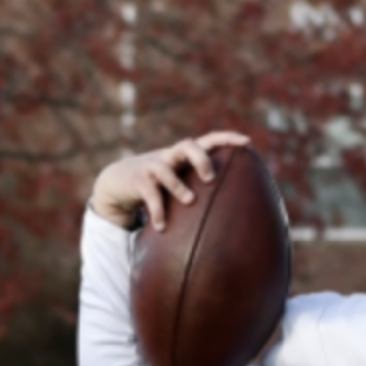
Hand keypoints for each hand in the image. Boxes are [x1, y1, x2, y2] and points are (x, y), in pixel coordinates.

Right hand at [91, 130, 250, 230]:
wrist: (117, 182)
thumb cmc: (158, 184)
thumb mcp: (179, 178)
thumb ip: (199, 187)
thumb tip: (232, 211)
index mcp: (184, 155)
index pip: (208, 140)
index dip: (227, 138)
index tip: (247, 142)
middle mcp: (169, 156)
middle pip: (187, 145)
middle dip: (201, 159)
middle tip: (210, 178)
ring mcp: (152, 167)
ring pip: (165, 169)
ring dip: (178, 185)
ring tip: (190, 200)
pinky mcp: (138, 181)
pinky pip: (149, 194)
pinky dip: (157, 211)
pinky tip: (161, 227)